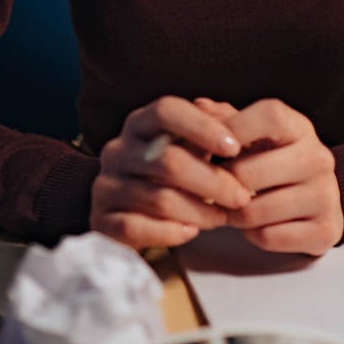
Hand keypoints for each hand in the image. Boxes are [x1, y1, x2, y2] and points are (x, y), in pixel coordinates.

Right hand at [89, 95, 251, 251]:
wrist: (133, 212)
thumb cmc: (175, 171)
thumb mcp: (193, 144)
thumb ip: (216, 127)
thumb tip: (234, 119)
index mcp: (140, 123)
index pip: (166, 111)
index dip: (201, 126)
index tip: (234, 147)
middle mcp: (118, 150)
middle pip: (168, 160)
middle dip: (213, 180)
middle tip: (242, 196)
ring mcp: (106, 185)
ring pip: (158, 198)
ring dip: (199, 210)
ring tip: (222, 217)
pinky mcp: (102, 220)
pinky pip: (136, 228)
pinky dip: (170, 232)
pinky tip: (191, 232)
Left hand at [196, 97, 342, 255]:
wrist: (316, 201)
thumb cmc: (274, 161)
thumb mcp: (255, 136)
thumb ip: (226, 119)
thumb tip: (199, 106)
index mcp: (301, 128)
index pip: (269, 115)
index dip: (233, 129)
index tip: (212, 148)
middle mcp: (319, 158)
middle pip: (250, 172)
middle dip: (222, 185)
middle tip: (213, 190)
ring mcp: (326, 195)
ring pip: (255, 210)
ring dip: (233, 215)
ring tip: (230, 209)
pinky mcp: (326, 230)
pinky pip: (269, 237)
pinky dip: (253, 235)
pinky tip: (255, 225)